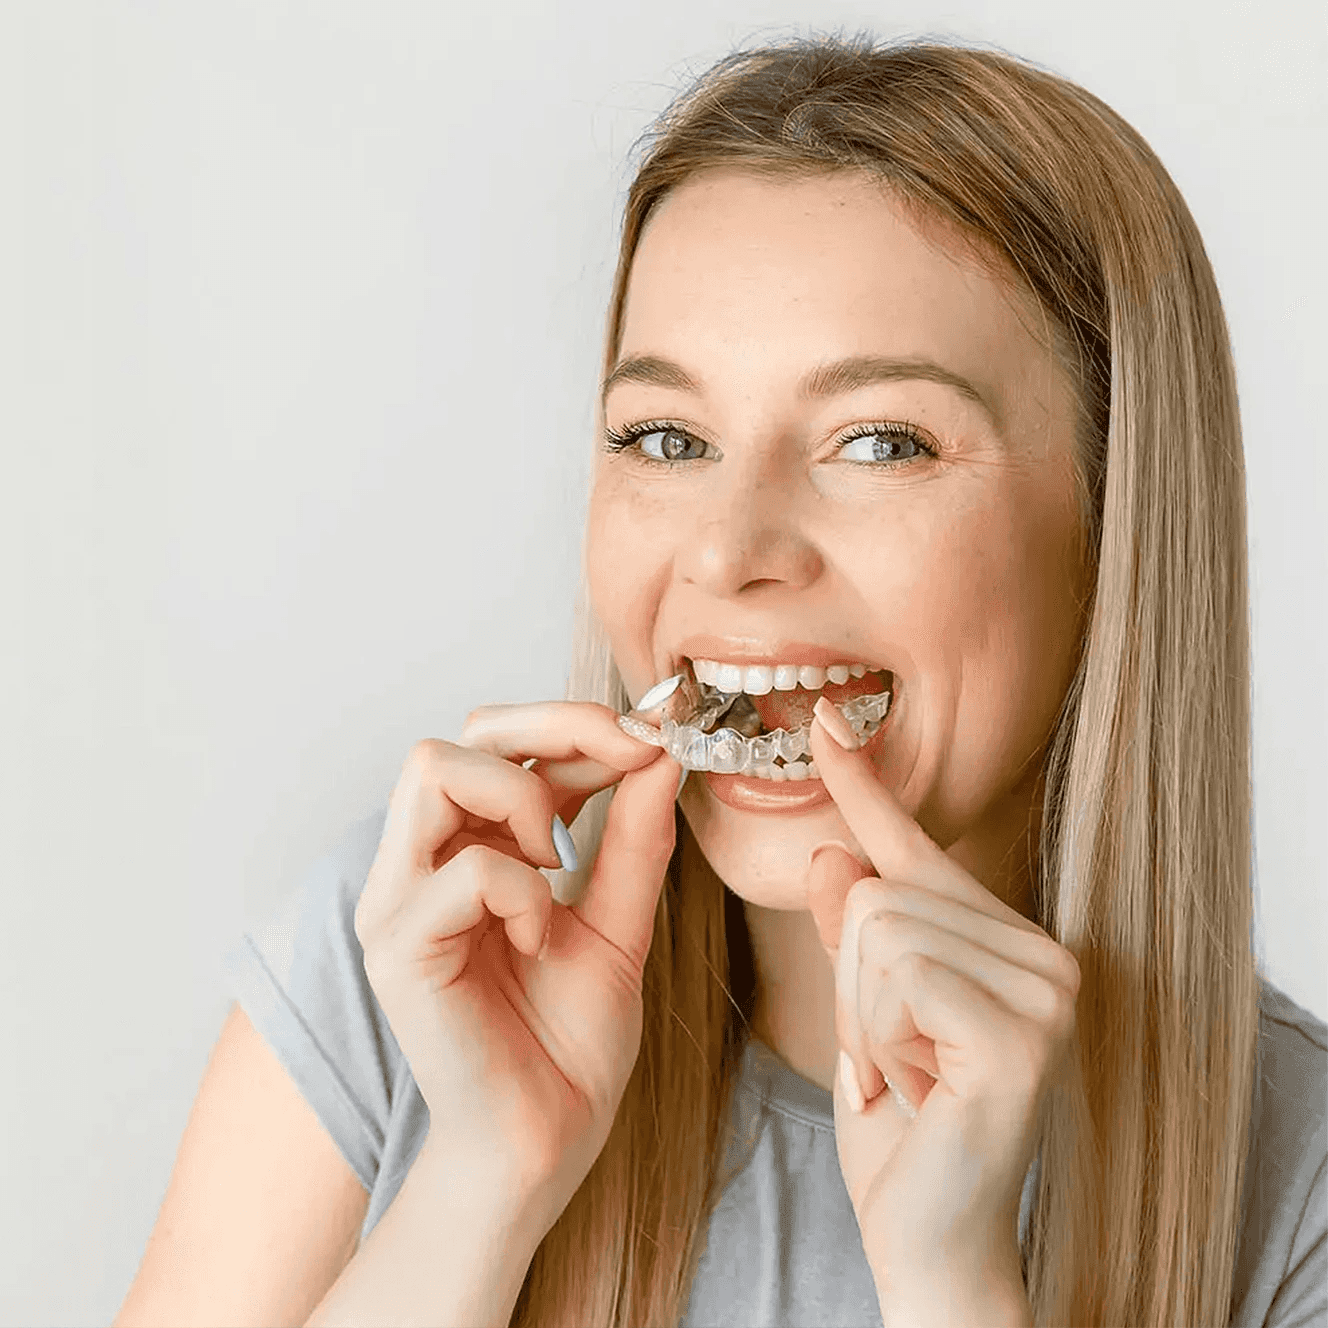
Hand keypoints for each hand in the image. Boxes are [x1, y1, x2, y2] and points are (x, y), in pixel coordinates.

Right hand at [354, 702, 680, 1237]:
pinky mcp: (397, 948)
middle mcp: (415, 867)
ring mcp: (396, 903)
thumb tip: (660, 754)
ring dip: (523, 798)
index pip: (492, 742)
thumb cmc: (568, 1045)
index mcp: (462, 853)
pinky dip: (524, 891)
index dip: (573, 724)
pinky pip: (465, 869)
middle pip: (454, 736)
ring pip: (433, 769)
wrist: (546, 1144)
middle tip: (624, 761)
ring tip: (560, 863)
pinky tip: (540, 939)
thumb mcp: (620, 924)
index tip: (648, 742)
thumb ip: (633, 838)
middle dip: (553, 728)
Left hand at [804, 698, 1076, 1319]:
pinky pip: (898, 975)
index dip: (865, 786)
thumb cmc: (898, 1125)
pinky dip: (877, 1036)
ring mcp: (1046, 992)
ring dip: (863, 1017)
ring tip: (904, 1075)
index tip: (827, 721)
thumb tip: (834, 849)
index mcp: (1007, 942)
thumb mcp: (862, 1010)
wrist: (926, 1236)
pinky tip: (916, 1087)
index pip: (916, 850)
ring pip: (879, 927)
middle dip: (852, 985)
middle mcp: (1046, 954)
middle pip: (879, 888)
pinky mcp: (1022, 1032)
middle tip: (890, 1059)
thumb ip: (854, 931)